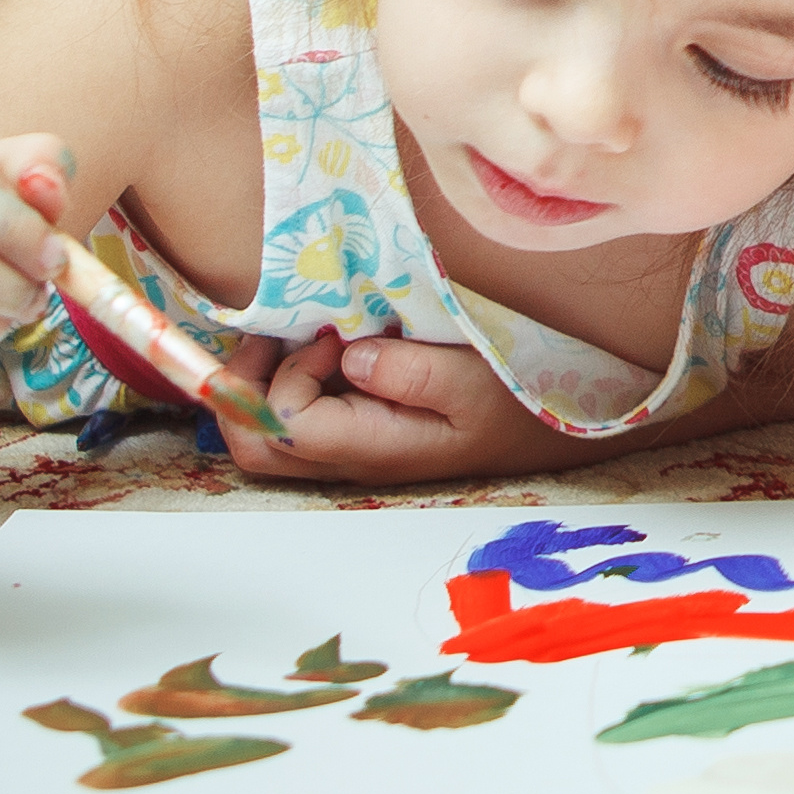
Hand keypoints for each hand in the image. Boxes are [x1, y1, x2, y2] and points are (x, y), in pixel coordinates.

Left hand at [211, 330, 574, 483]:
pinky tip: (317, 351)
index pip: (287, 424)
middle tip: (273, 336)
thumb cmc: (518, 402)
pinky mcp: (356, 436)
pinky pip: (292, 425)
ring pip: (265, 441)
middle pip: (255, 447)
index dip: (289, 374)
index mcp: (375, 447)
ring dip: (259, 387)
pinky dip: (282, 386)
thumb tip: (350, 355)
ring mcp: (349, 452)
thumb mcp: (476, 379)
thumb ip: (412, 371)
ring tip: (293, 338)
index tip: (334, 334)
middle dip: (243, 389)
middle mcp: (350, 459)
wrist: (550, 430)